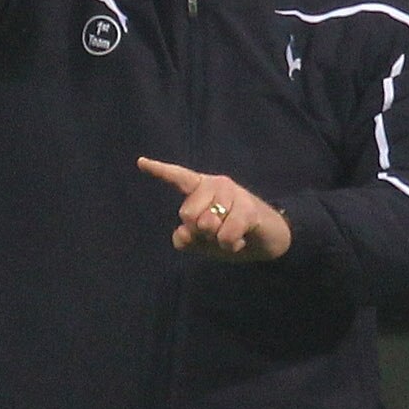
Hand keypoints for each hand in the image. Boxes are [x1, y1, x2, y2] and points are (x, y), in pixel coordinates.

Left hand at [139, 158, 290, 261]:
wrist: (268, 240)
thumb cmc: (232, 235)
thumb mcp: (204, 242)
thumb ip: (187, 239)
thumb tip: (183, 232)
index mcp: (200, 189)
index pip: (177, 178)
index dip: (159, 171)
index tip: (140, 163)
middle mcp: (215, 184)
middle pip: (187, 214)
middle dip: (200, 232)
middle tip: (217, 232)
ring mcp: (232, 193)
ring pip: (207, 226)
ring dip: (218, 240)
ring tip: (231, 235)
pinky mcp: (248, 207)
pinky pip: (226, 235)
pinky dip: (231, 245)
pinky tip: (241, 238)